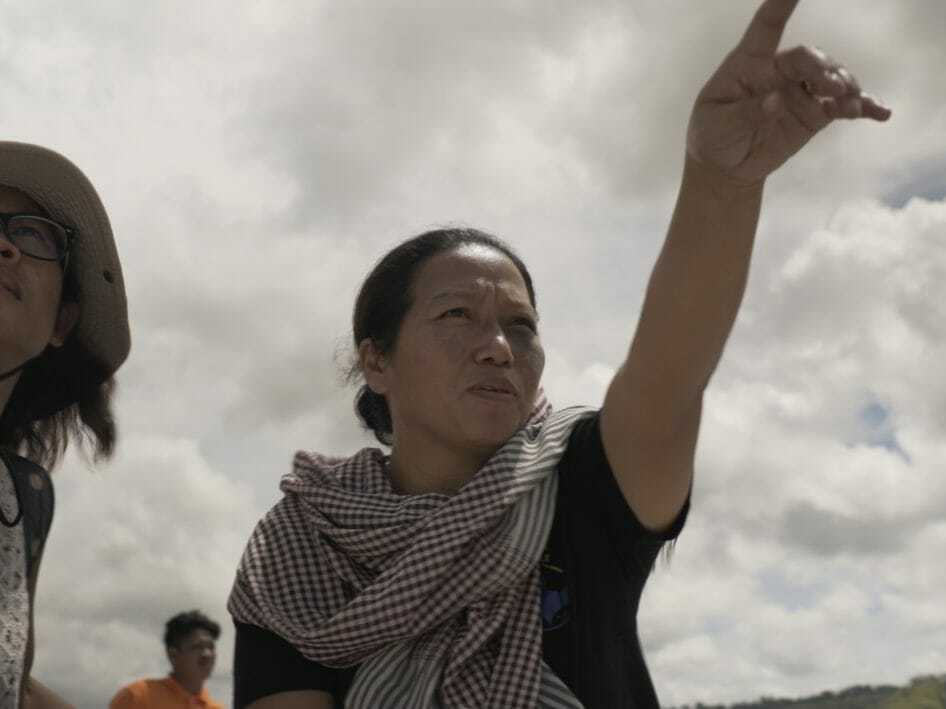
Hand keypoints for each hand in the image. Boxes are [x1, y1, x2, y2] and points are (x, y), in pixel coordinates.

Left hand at [686, 0, 890, 185]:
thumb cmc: (714, 135)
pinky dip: (863, 107)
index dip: (782, 3)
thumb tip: (776, 101)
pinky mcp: (814, 113)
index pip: (767, 26)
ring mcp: (800, 90)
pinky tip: (880, 113)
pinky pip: (843, 105)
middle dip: (822, 68)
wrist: (726, 166)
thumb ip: (746, 113)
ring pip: (831, 77)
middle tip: (831, 86)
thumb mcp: (719, 124)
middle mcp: (778, 70)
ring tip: (851, 105)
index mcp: (749, 63)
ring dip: (845, 86)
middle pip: (807, 57)